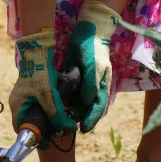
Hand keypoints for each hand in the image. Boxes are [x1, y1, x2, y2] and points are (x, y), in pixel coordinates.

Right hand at [9, 29, 77, 142]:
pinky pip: (39, 106)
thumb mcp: (47, 93)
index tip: (45, 141)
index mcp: (17, 105)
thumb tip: (62, 127)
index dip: (32, 137)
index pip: (20, 128)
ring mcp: (25, 96)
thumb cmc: (39, 72)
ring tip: (58, 124)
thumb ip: (54, 111)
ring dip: (46, 120)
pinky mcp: (33, 91)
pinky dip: (47, 111)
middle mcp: (19, 102)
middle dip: (41, 130)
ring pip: (35, 114)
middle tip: (54, 134)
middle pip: (28, 122)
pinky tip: (58, 111)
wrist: (38, 51)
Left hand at [64, 1, 119, 132]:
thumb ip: (91, 84)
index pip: (98, 107)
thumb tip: (88, 102)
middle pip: (88, 109)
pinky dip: (65, 101)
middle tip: (67, 126)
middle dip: (79, 118)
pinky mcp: (74, 78)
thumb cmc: (93, 49)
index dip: (91, 119)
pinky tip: (58, 106)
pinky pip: (70, 94)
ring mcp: (84, 84)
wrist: (87, 32)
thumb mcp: (93, 66)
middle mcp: (93, 88)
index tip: (83, 129)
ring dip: (71, 111)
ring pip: (78, 103)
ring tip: (61, 120)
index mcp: (102, 87)